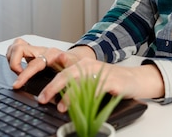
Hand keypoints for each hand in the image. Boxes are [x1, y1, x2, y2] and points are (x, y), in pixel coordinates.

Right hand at [5, 38, 81, 88]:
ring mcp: (35, 50)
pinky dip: (13, 56)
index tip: (17, 85)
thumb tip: (62, 57)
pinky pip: (17, 49)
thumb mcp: (74, 68)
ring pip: (16, 46)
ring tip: (17, 71)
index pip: (33, 63)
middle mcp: (41, 50)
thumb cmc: (75, 65)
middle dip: (14, 64)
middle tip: (18, 78)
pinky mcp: (32, 52)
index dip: (24, 74)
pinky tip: (18, 67)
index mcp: (51, 54)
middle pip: (19, 48)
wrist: (76, 60)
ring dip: (12, 58)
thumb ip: (67, 64)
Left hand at [37, 58, 163, 111]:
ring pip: (81, 83)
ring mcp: (100, 73)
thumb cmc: (109, 80)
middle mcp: (88, 66)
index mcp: (81, 64)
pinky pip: (98, 89)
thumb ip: (73, 83)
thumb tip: (53, 95)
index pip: (60, 72)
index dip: (48, 84)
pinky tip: (83, 106)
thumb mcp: (88, 78)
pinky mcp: (112, 82)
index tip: (38, 95)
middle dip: (53, 88)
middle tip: (43, 99)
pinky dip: (89, 98)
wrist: (133, 79)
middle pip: (67, 75)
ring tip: (61, 107)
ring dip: (69, 96)